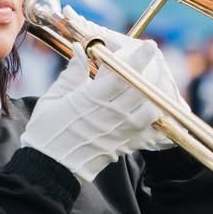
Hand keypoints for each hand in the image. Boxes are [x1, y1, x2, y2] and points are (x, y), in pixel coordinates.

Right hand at [20, 36, 181, 181]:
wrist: (49, 167)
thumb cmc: (47, 130)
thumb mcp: (53, 98)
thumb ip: (72, 74)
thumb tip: (80, 50)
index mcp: (90, 100)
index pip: (120, 76)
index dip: (137, 59)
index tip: (149, 46)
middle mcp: (109, 116)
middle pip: (141, 91)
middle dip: (153, 72)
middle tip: (157, 60)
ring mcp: (119, 133)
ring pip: (151, 112)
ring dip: (159, 96)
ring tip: (160, 83)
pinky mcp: (124, 146)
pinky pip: (151, 136)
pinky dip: (161, 125)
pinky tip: (166, 114)